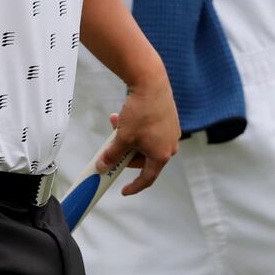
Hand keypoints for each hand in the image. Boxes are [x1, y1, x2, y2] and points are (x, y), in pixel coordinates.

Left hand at [99, 68, 179, 196]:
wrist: (152, 83)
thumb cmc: (140, 112)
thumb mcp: (122, 137)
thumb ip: (113, 154)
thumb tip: (102, 166)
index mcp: (162, 155)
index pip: (147, 178)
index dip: (135, 187)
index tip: (123, 190)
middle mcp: (170, 146)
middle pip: (144, 159)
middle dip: (126, 153)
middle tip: (112, 147)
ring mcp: (171, 133)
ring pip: (145, 143)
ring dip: (129, 138)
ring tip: (115, 122)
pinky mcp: (169, 120)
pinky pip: (151, 131)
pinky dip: (137, 129)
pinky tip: (125, 115)